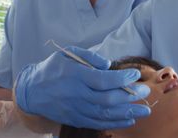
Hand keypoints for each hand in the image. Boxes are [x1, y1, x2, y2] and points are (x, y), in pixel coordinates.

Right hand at [14, 46, 150, 129]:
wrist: (32, 90)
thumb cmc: (53, 68)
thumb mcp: (68, 54)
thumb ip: (89, 57)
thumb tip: (109, 65)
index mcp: (75, 75)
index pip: (102, 79)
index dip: (122, 78)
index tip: (135, 73)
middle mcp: (76, 94)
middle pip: (107, 99)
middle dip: (130, 96)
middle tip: (145, 91)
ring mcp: (76, 109)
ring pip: (105, 114)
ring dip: (127, 113)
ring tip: (144, 110)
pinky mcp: (75, 119)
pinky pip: (98, 124)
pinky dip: (115, 123)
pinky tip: (129, 120)